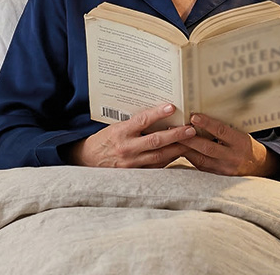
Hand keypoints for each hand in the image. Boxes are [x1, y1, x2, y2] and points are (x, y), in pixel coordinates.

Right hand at [67, 103, 195, 168]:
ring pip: (159, 156)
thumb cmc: (105, 140)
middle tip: (191, 129)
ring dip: (177, 149)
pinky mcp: (135, 173)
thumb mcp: (116, 126)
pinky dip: (169, 160)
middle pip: (156, 141)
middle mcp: (126, 148)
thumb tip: (158, 114)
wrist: (86, 160)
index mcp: (120, 132)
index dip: (157, 113)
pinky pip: (156, 167)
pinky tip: (180, 153)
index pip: (142, 120)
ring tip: (192, 142)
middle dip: (176, 135)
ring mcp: (131, 163)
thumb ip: (135, 123)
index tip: (171, 107)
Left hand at [177, 113, 278, 177]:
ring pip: (200, 159)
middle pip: (207, 148)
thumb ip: (226, 127)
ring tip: (172, 139)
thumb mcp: (242, 133)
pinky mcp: (216, 175)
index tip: (194, 116)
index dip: (207, 124)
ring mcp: (223, 168)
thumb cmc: (246, 144)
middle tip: (174, 128)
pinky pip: (199, 166)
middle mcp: (232, 157)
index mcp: (240, 142)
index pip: (221, 132)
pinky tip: (178, 150)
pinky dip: (188, 157)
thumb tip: (205, 113)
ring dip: (185, 149)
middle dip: (189, 138)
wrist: (258, 166)